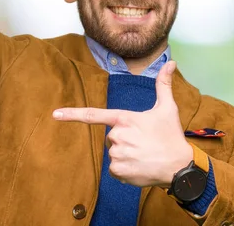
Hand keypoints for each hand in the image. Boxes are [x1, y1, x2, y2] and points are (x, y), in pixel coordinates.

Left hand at [52, 61, 192, 187]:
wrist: (178, 166)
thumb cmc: (171, 135)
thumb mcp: (168, 108)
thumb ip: (164, 84)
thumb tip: (171, 62)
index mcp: (125, 119)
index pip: (94, 115)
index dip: (72, 114)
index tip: (55, 114)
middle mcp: (117, 136)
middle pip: (112, 136)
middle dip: (125, 138)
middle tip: (144, 142)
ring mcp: (116, 154)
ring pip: (114, 152)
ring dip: (126, 154)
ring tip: (144, 154)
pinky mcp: (118, 171)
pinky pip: (115, 168)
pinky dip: (126, 168)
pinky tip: (140, 166)